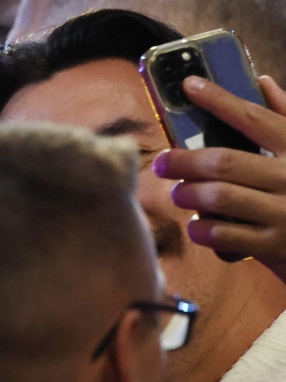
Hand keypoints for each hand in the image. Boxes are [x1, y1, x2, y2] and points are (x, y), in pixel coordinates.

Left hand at [152, 75, 285, 280]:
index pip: (253, 118)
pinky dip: (201, 228)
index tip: (189, 86)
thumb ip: (285, 119)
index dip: (219, 100)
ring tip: (179, 193)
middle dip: (185, 161)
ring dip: (189, 194)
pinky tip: (195, 224)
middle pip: (224, 161)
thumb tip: (262, 82)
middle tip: (163, 163)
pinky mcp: (273, 244)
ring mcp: (284, 212)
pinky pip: (223, 234)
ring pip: (219, 197)